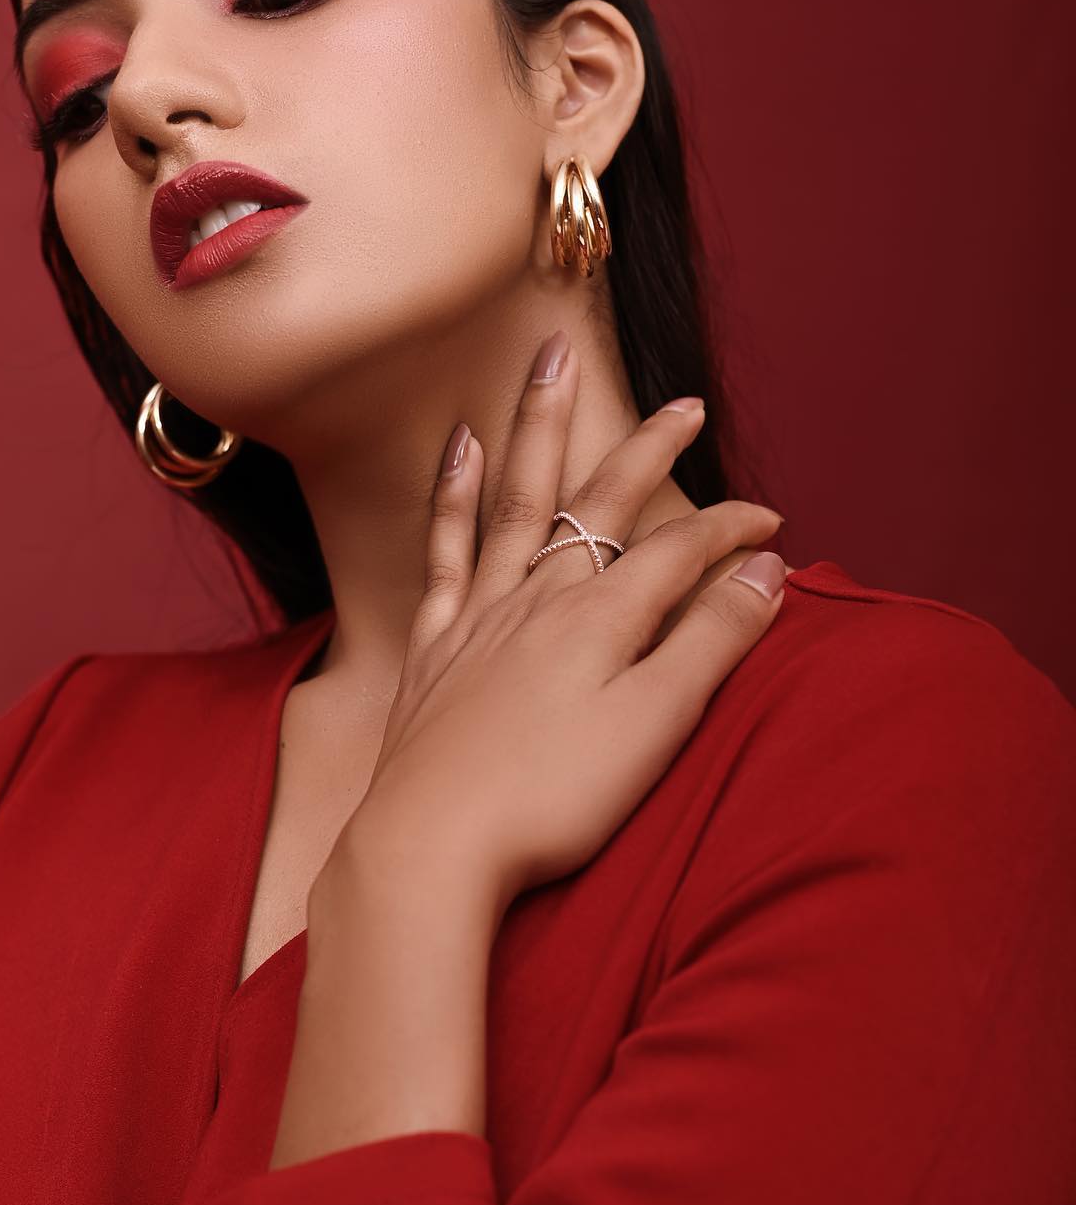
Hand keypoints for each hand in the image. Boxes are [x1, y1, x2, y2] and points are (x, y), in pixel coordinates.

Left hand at [326, 331, 786, 925]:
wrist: (430, 846)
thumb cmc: (551, 799)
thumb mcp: (654, 726)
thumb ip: (711, 643)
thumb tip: (768, 573)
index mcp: (601, 618)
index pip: (681, 551)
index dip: (732, 532)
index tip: (774, 526)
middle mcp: (540, 598)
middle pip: (601, 501)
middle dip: (648, 448)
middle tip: (685, 403)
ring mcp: (480, 617)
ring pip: (519, 498)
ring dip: (540, 425)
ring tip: (550, 358)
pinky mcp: (435, 647)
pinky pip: (445, 548)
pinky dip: (455, 493)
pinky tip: (460, 448)